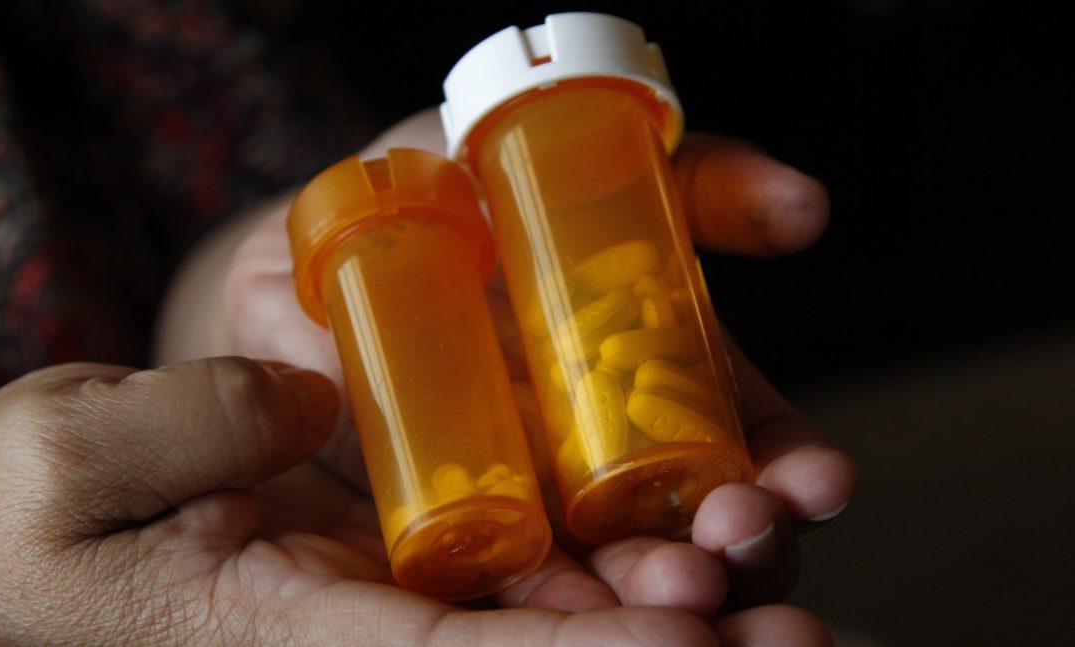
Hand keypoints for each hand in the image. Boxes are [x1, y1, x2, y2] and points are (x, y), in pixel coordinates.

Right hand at [0, 358, 824, 643]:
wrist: (1, 545)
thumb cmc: (12, 519)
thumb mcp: (68, 456)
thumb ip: (192, 427)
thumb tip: (313, 406)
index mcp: (286, 634)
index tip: (685, 636)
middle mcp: (356, 630)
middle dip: (655, 640)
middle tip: (789, 623)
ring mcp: (382, 597)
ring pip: (539, 614)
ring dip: (661, 603)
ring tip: (774, 576)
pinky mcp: (389, 554)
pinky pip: (507, 567)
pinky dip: (599, 563)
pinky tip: (691, 539)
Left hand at [155, 108, 853, 633]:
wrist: (296, 271)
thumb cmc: (438, 203)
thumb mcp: (577, 168)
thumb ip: (692, 184)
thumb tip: (809, 209)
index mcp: (646, 376)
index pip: (744, 440)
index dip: (790, 462)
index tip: (820, 478)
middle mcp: (601, 455)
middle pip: (693, 520)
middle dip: (736, 540)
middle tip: (743, 536)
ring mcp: (528, 508)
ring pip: (614, 570)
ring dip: (660, 588)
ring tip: (680, 591)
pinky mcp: (451, 540)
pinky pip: (509, 592)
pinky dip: (554, 613)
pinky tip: (576, 622)